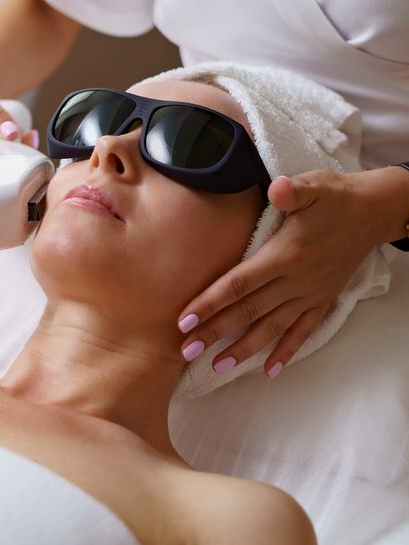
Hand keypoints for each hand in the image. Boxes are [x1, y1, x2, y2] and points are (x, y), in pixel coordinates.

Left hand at [176, 171, 381, 377]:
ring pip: (272, 327)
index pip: (238, 284)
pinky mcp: (323, 300)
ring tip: (217, 367)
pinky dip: (286, 351)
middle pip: (248, 311)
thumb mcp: (312, 186)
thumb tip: (276, 189)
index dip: (210, 303)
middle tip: (186, 351)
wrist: (373, 212)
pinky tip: (270, 370)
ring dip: (244, 349)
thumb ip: (292, 191)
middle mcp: (296, 280)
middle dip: (215, 332)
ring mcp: (310, 294)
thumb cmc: (334, 196)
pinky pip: (303, 331)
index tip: (184, 320)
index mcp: (285, 254)